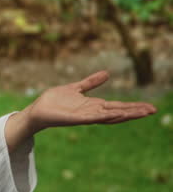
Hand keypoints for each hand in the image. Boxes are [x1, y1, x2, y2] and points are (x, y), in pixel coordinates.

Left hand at [22, 70, 156, 133]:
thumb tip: (107, 73)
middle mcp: (92, 112)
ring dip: (126, 114)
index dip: (133, 106)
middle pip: (118, 112)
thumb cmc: (54, 101)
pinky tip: (118, 113)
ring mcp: (85, 116)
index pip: (118, 106)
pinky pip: (94, 117)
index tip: (149, 106)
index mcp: (93, 105)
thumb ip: (91, 82)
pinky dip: (106, 116)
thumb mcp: (76, 88)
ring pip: (110, 116)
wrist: (37, 110)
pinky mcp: (76, 118)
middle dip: (135, 111)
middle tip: (153, 110)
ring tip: (142, 112)